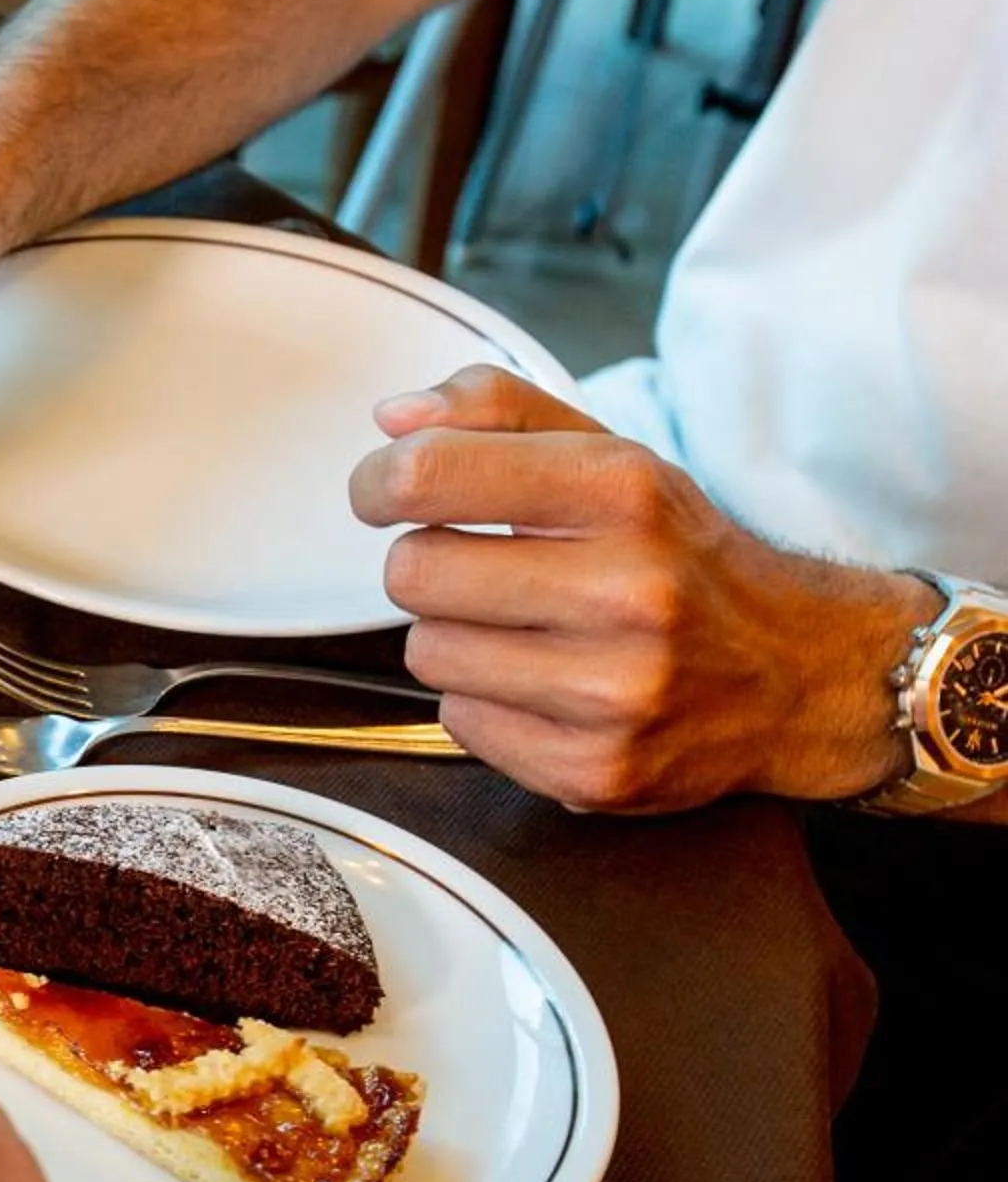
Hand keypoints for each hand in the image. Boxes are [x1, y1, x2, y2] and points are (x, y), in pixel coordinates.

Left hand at [352, 366, 934, 812]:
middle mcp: (625, 590)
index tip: (387, 491)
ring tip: (526, 630)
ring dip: (455, 638)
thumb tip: (391, 423)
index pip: (429, 475)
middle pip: (411, 572)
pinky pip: (458, 722)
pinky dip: (483, 703)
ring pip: (427, 653)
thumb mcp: (610, 457)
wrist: (799, 673)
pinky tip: (545, 686)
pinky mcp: (595, 769)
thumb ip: (497, 412)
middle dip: (430, 565)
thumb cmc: (677, 555)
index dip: (381, 483)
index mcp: (623, 491)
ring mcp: (613, 690)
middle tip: (483, 569)